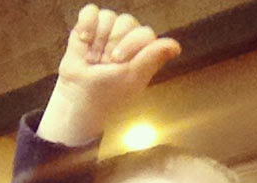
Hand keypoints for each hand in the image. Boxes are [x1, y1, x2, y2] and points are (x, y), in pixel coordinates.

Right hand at [37, 4, 180, 143]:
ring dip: (98, 41)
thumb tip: (176, 47)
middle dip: (112, 44)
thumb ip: (152, 58)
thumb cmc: (109, 92)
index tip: (118, 62)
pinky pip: (92, 12)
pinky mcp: (89, 27)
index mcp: (143, 51)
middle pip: (127, 22)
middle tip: (105, 64)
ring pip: (109, 17)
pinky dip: (86, 25)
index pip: (145, 33)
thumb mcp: (132, 77)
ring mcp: (109, 31)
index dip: (130, 44)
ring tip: (92, 60)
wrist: (79, 96)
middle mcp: (128, 38)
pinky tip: (84, 41)